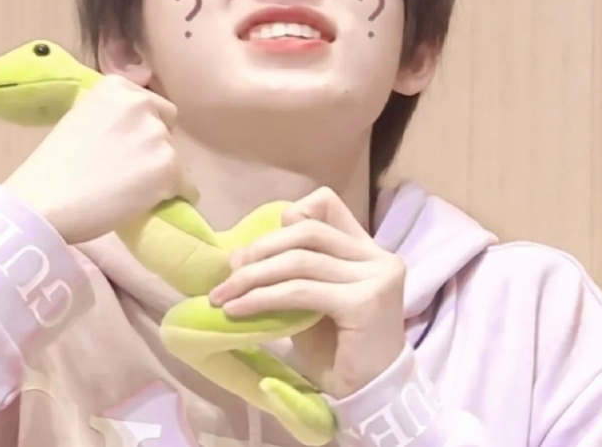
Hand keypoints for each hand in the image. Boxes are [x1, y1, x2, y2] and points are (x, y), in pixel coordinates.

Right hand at [3, 74, 197, 243]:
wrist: (42, 203)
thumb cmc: (52, 168)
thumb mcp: (82, 119)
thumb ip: (113, 116)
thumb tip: (135, 131)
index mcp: (117, 87)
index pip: (151, 105)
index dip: (141, 128)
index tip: (123, 146)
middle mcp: (141, 103)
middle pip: (167, 126)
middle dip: (155, 145)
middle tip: (130, 169)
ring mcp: (157, 136)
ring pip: (177, 158)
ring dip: (163, 173)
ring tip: (133, 192)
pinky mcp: (169, 168)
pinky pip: (188, 185)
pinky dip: (177, 196)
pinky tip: (153, 204)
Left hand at [208, 187, 405, 397]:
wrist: (369, 397)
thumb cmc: (338, 351)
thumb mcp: (307, 304)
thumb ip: (284, 275)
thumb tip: (237, 255)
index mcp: (366, 250)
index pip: (326, 204)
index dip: (290, 218)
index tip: (260, 249)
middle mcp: (377, 256)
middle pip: (308, 231)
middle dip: (261, 249)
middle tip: (229, 276)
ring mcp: (375, 277)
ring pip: (300, 261)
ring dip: (254, 277)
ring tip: (224, 296)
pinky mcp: (364, 302)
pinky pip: (301, 291)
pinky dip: (263, 298)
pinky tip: (239, 310)